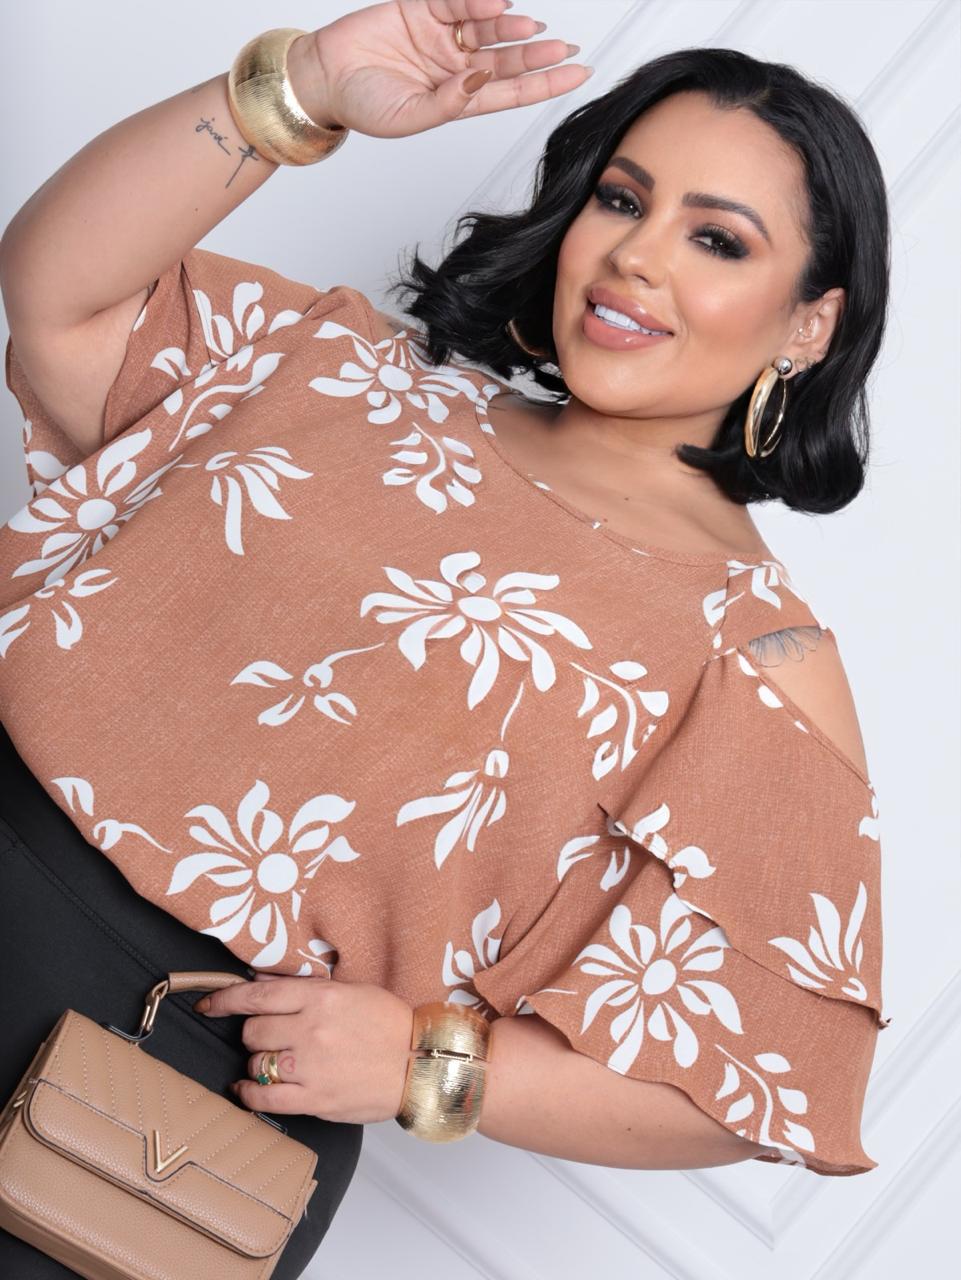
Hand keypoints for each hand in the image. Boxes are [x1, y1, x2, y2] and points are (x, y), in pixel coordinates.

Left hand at [195, 973, 414, 1123]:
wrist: (421, 1063)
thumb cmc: (390, 1025)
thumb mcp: (350, 990)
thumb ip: (305, 987)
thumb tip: (262, 981)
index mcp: (320, 997)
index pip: (257, 994)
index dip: (225, 1000)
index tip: (210, 1004)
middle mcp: (311, 1029)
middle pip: (252, 1030)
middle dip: (253, 1032)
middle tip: (267, 1036)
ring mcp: (311, 1066)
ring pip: (255, 1062)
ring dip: (257, 1061)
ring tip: (274, 1061)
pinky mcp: (315, 1099)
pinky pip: (264, 1098)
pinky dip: (249, 1093)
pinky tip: (248, 1089)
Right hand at [293, 0, 590, 137]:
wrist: (323, 76)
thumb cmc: (362, 105)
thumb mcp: (409, 117)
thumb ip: (447, 104)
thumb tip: (479, 82)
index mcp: (458, 99)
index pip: (511, 92)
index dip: (546, 83)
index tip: (577, 75)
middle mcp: (456, 67)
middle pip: (507, 59)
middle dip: (538, 54)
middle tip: (565, 49)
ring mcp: (442, 37)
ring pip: (487, 28)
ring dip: (510, 25)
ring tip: (530, 24)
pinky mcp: (422, 9)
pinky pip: (457, 1)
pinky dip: (477, 0)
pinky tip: (496, 2)